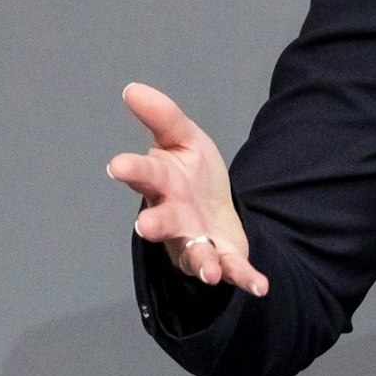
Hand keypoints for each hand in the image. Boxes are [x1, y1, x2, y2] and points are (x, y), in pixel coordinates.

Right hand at [106, 82, 268, 296]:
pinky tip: (259, 286)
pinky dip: (244, 278)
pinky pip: (232, 269)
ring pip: (193, 253)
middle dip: (155, 223)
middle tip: (145, 226)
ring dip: (201, 262)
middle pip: (160, 220)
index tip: (117, 166)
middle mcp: (172, 214)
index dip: (130, 168)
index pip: (142, 172)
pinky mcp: (219, 256)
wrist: (213, 206)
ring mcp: (193, 239)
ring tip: (209, 271)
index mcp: (160, 181)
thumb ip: (162, 117)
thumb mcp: (183, 138)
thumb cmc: (189, 173)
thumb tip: (131, 88)